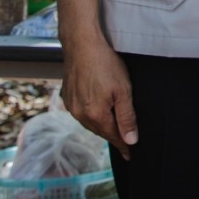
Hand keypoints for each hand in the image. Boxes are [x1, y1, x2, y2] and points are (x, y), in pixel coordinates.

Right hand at [62, 34, 137, 159]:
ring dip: (101, 125)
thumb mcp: (123, 90)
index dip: (123, 146)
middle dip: (112, 136)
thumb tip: (131, 140)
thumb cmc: (105, 64)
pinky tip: (96, 111)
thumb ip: (127, 117)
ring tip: (112, 128)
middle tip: (124, 142)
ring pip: (89, 122)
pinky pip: (80, 112)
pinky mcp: (67, 95)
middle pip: (100, 130)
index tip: (130, 155)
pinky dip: (91, 114)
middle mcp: (79, 114)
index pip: (113, 136)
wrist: (82, 43)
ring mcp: (71, 105)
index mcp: (95, 115)